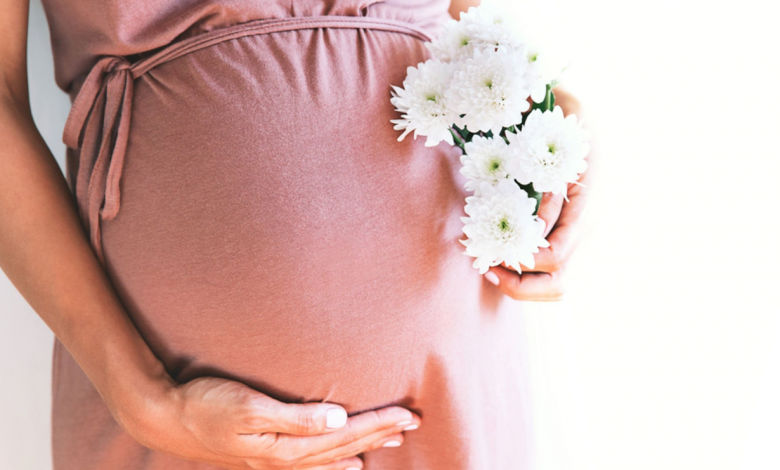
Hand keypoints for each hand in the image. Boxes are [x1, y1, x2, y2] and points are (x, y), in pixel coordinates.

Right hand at [121, 377, 420, 469]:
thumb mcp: (249, 406)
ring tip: (393, 443)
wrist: (166, 418)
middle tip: (413, 423)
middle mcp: (286, 459)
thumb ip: (295, 416)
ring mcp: (276, 461)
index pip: (345, 435)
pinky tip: (347, 466)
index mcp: (287, 446)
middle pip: (344, 447)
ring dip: (364, 448)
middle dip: (380, 435)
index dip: (378, 424)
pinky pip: (313, 465)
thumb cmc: (206, 404)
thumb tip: (338, 419)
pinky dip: (336, 465)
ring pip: (332, 458)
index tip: (408, 414)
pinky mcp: (266, 457)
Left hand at [484, 87, 595, 300]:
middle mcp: (590, 227)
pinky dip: (530, 275)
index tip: (491, 256)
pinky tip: (506, 261)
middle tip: (489, 271)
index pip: (556, 254)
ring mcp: (585, 234)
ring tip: (494, 269)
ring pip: (560, 284)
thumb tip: (530, 232)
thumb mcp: (548, 153)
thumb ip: (543, 193)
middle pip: (561, 282)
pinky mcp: (574, 235)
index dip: (522, 261)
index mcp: (587, 205)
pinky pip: (556, 270)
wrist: (578, 114)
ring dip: (524, 284)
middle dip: (520, 286)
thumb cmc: (557, 127)